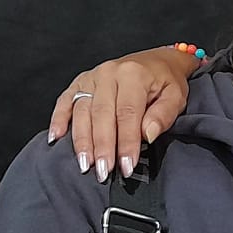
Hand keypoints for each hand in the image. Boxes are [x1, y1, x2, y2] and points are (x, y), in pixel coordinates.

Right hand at [46, 47, 198, 181]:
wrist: (157, 61)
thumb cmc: (166, 81)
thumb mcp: (176, 96)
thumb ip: (163, 115)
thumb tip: (147, 134)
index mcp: (133, 75)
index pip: (128, 114)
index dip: (126, 142)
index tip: (126, 166)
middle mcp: (108, 73)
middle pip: (102, 115)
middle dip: (102, 147)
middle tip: (103, 172)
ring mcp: (92, 77)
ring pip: (82, 111)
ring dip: (82, 140)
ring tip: (85, 164)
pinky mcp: (80, 82)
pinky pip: (65, 101)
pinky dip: (58, 119)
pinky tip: (56, 138)